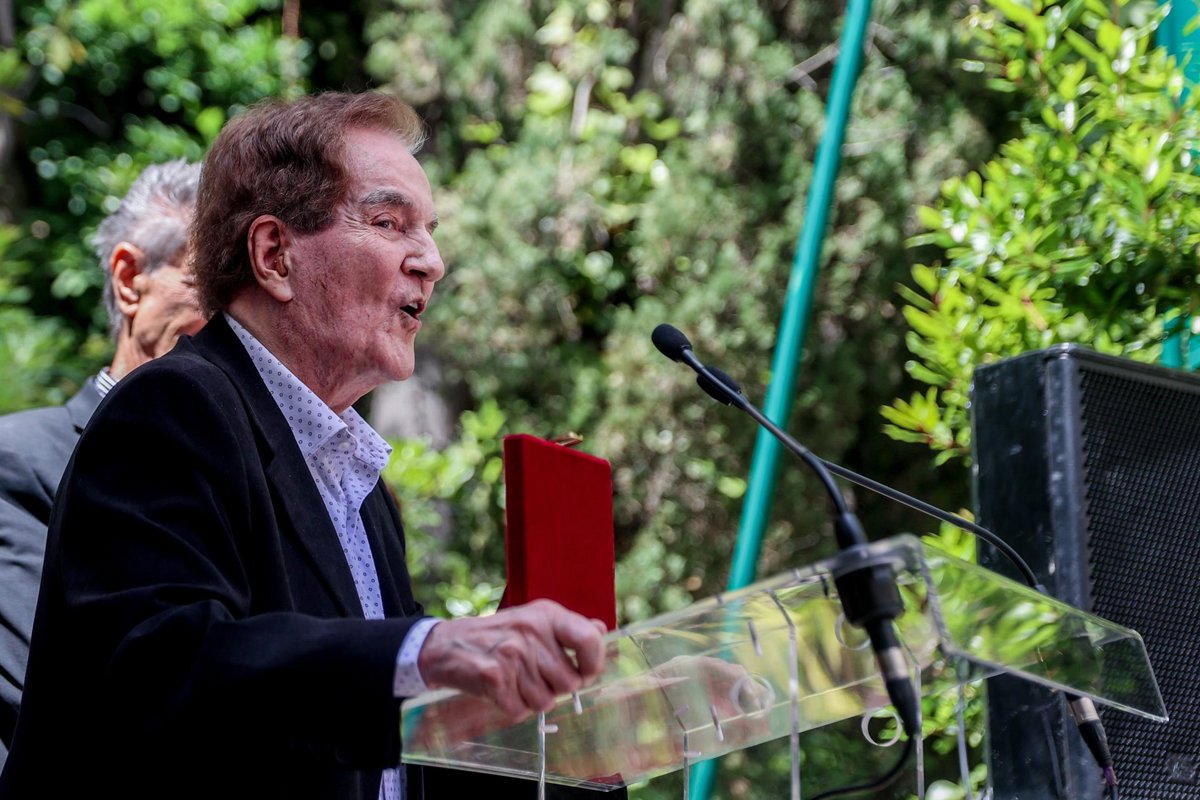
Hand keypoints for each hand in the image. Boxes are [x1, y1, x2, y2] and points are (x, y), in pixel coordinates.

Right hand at [417, 599, 606, 719]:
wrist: (447, 645)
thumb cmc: (498, 635)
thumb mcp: (535, 620)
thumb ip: (570, 627)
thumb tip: (600, 630)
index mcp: (546, 615)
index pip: (589, 640)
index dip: (594, 663)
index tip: (586, 672)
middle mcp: (531, 633)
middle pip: (569, 683)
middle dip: (556, 688)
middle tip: (537, 677)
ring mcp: (512, 656)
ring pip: (546, 701)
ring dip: (533, 699)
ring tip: (516, 681)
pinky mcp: (494, 679)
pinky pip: (521, 711)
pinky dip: (513, 707)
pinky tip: (502, 690)